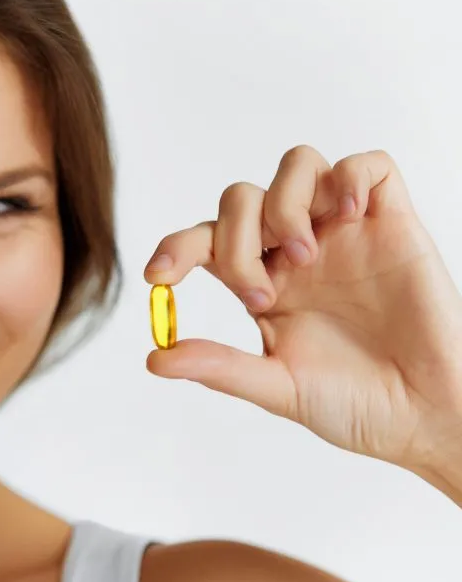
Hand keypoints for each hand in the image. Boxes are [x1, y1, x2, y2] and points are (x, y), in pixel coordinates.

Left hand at [143, 146, 461, 480]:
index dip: (176, 247)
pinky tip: (348, 217)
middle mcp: (298, 251)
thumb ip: (219, 367)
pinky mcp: (393, 224)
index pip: (206, 242)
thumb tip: (154, 358)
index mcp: (264, 284)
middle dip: (235, 239)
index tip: (159, 275)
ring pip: (298, 165)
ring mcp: (345, 234)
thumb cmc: (357, 405)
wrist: (428, 416)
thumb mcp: (277, 387)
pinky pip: (368, 165)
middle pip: (241, 199)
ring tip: (305, 256)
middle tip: (264, 295)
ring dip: (284, 204)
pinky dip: (350, 177)